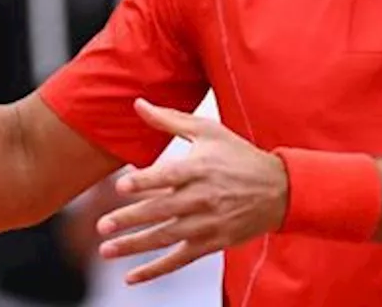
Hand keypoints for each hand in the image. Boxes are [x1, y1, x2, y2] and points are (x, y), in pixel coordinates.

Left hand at [96, 99, 287, 283]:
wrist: (278, 189)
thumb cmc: (239, 155)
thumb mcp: (209, 131)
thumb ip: (170, 119)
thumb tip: (138, 104)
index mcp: (200, 168)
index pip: (168, 176)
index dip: (145, 182)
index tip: (121, 187)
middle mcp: (202, 197)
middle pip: (161, 210)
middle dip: (130, 219)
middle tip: (103, 226)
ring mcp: (207, 223)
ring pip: (166, 237)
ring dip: (135, 246)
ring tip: (107, 250)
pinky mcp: (212, 242)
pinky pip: (180, 259)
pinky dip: (156, 270)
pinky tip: (132, 277)